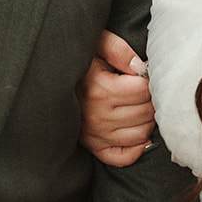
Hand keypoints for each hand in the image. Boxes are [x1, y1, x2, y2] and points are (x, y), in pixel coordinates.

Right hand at [78, 29, 154, 166]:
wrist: (50, 78)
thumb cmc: (80, 60)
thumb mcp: (97, 44)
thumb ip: (120, 50)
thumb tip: (141, 68)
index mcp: (100, 90)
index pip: (143, 90)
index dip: (150, 80)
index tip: (144, 74)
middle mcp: (98, 117)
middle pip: (145, 112)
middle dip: (151, 99)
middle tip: (145, 89)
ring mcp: (95, 135)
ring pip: (140, 134)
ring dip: (147, 120)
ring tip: (140, 106)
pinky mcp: (94, 147)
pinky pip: (123, 156)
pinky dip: (137, 148)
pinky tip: (138, 132)